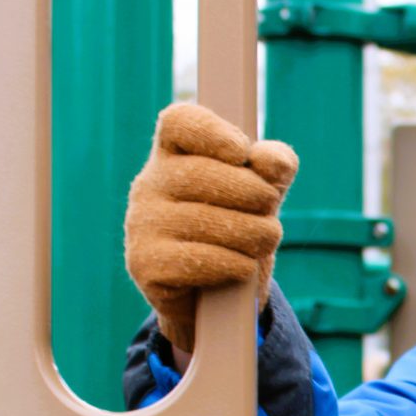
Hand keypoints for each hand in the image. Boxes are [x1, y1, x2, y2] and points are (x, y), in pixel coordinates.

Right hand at [124, 102, 300, 352]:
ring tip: (264, 240)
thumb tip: (270, 162)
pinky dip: (234, 265)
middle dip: (252, 193)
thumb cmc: (237, 226)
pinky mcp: (144, 264)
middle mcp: (149, 183)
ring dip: (252, 234)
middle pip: (202, 174)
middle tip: (270, 209)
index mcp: (173, 152)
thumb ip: (274, 167)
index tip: (241, 153)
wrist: (210, 293)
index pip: (179, 122)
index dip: (212, 132)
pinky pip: (198, 260)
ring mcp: (141, 223)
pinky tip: (242, 267)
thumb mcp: (263, 191)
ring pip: (204, 221)